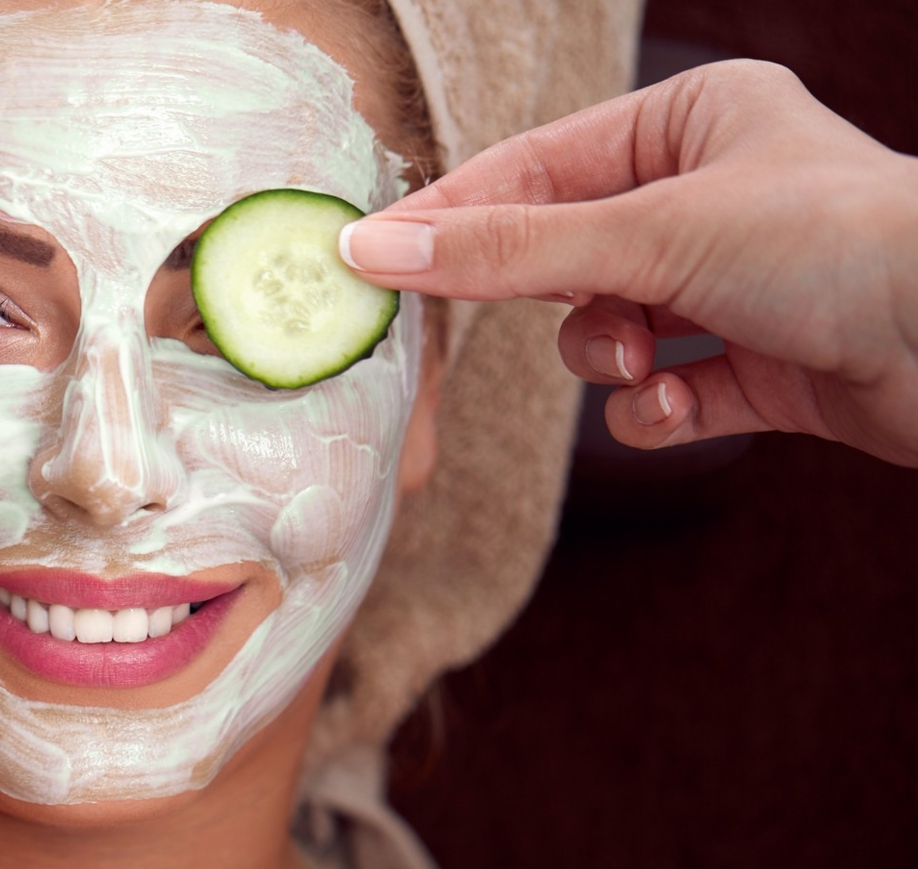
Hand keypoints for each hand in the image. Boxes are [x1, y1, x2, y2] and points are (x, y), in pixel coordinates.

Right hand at [338, 60, 917, 467]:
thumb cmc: (837, 247)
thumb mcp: (653, 233)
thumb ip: (507, 252)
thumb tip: (378, 250)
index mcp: (692, 121)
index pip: (534, 168)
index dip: (452, 216)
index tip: (372, 259)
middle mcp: (710, 194)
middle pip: (562, 254)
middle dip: (551, 300)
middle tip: (489, 322)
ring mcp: (731, 285)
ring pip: (601, 330)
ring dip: (608, 357)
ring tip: (648, 359)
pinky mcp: (754, 367)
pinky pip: (655, 393)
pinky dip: (655, 408)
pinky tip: (682, 403)